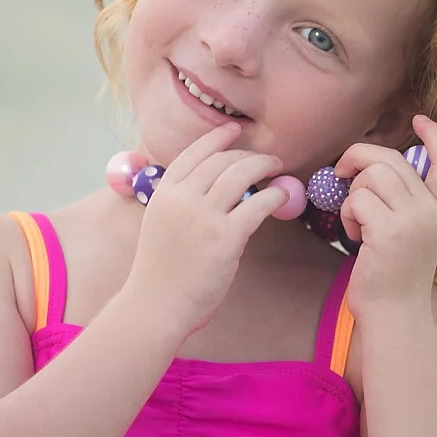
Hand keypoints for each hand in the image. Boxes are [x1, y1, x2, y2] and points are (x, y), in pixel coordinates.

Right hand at [123, 122, 292, 335]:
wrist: (155, 306)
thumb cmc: (160, 272)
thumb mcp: (160, 225)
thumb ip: (182, 202)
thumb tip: (214, 186)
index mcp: (163, 193)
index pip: (193, 153)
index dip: (217, 138)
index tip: (234, 130)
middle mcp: (181, 199)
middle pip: (221, 161)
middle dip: (247, 154)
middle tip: (266, 158)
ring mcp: (203, 217)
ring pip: (241, 174)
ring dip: (264, 165)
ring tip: (277, 168)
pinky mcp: (225, 237)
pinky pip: (258, 204)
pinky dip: (274, 194)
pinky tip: (281, 194)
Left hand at [333, 114, 436, 312]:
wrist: (394, 314)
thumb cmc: (394, 275)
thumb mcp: (411, 233)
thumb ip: (403, 201)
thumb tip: (371, 168)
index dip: (435, 137)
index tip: (420, 119)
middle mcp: (430, 211)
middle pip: (390, 160)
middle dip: (358, 158)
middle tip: (343, 173)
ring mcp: (411, 220)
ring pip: (372, 175)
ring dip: (353, 194)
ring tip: (356, 222)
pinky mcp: (388, 232)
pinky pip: (357, 200)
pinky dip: (347, 215)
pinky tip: (354, 237)